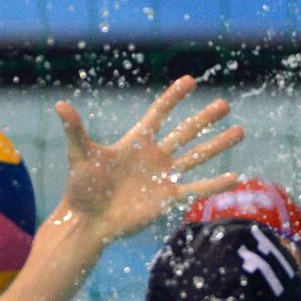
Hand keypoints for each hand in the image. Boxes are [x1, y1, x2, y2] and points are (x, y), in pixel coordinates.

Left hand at [55, 75, 243, 243]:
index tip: (189, 81)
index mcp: (136, 142)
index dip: (173, 98)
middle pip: (186, 132)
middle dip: (205, 118)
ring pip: (197, 156)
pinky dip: (215, 184)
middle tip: (225, 104)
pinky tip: (235, 176)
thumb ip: (75, 129)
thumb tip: (60, 105)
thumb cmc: (82, 188)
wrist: (88, 220)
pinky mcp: (167, 199)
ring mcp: (163, 177)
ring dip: (218, 145)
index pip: (159, 114)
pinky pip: (196, 189)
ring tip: (240, 131)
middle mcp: (154, 157)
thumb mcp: (80, 155)